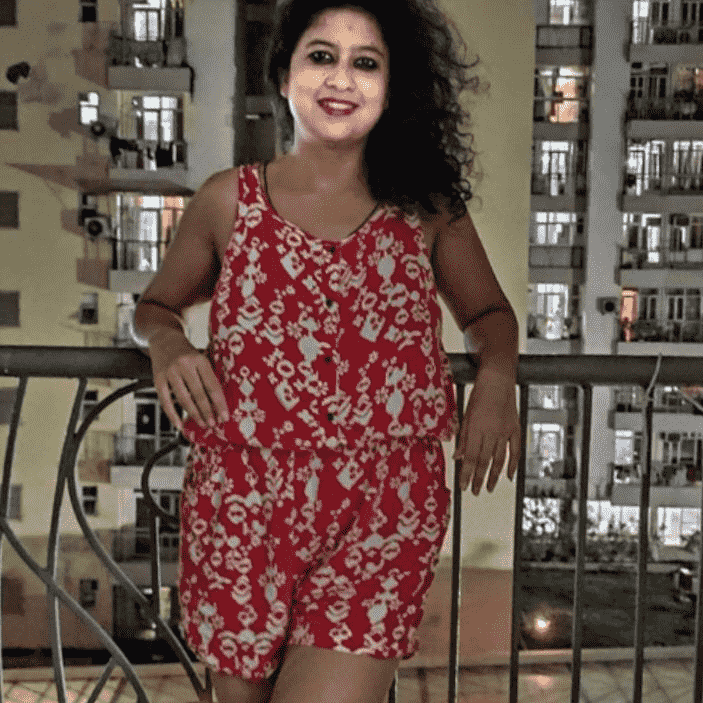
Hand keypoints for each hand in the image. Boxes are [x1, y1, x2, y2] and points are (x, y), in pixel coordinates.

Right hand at [147, 329, 229, 432]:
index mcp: (200, 360)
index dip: (219, 403)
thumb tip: (219, 402)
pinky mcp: (158, 379)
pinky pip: (165, 401)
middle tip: (213, 424)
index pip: (212, 385)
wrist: (164, 339)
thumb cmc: (187, 352)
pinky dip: (173, 415)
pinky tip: (180, 424)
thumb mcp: (202, 357)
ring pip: (183, 399)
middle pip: (198, 394)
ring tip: (202, 424)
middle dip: (207, 412)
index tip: (224, 416)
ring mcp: (170, 372)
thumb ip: (209, 375)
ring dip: (194, 414)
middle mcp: (185, 365)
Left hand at [453, 370, 519, 494]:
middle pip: (484, 461)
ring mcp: (505, 431)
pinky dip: (513, 464)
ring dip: (493, 475)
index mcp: (476, 428)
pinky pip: (516, 450)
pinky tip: (509, 476)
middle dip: (478, 478)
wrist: (498, 379)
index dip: (466, 474)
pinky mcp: (515, 428)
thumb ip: (462, 437)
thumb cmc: (479, 395)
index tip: (463, 486)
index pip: (470, 457)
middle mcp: (492, 431)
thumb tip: (457, 457)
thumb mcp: (465, 415)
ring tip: (488, 488)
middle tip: (475, 491)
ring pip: (500, 459)